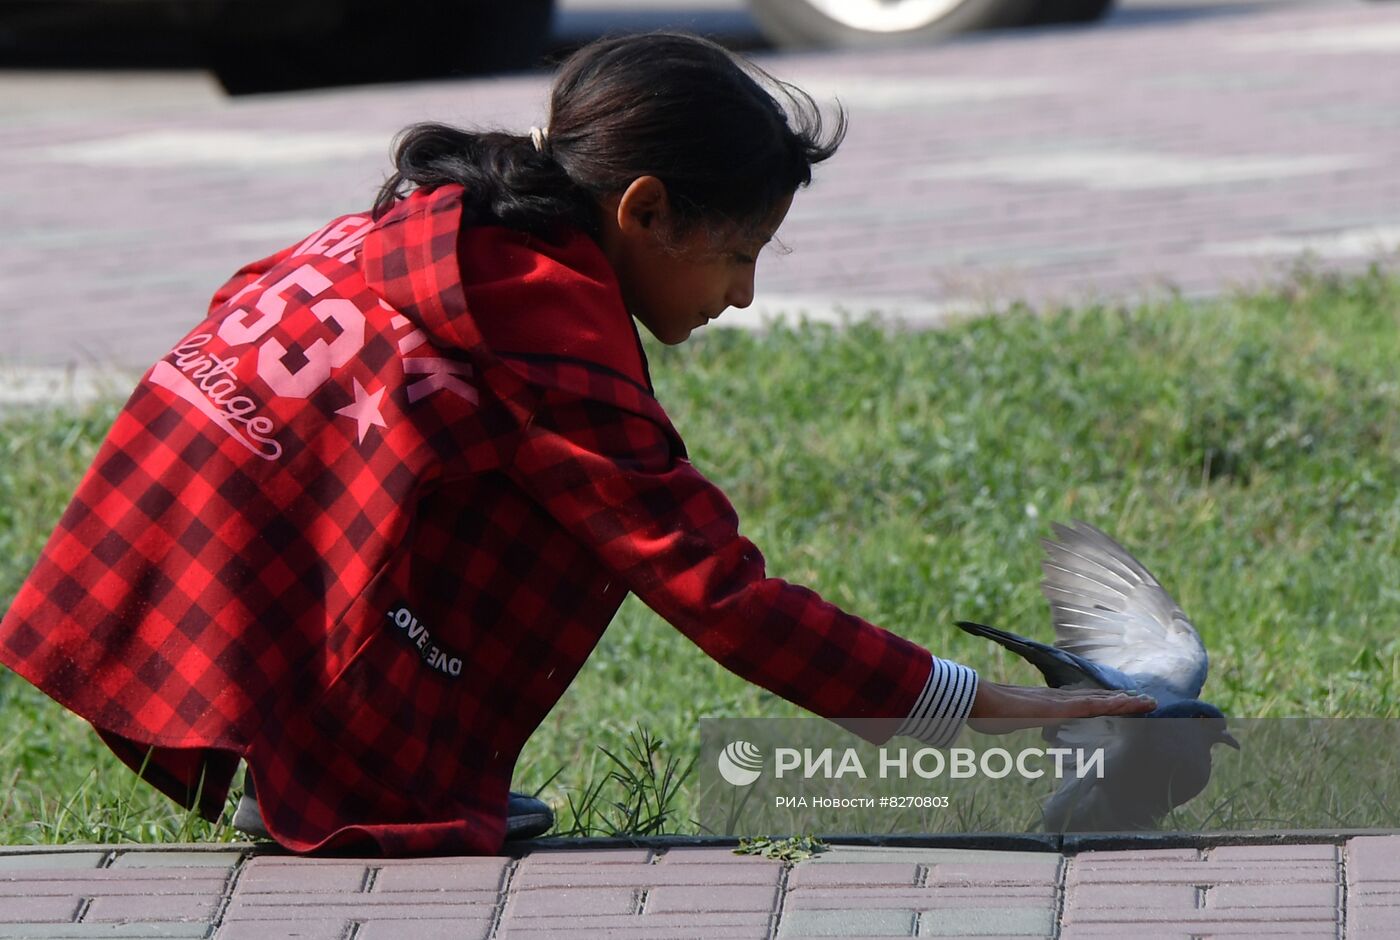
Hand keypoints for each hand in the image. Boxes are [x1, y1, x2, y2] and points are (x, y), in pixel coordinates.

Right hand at [966, 680, 1155, 734]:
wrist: (977, 700)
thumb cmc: (984, 711)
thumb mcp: (999, 720)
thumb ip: (1003, 719)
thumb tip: (988, 723)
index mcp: (1047, 704)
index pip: (1082, 702)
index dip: (1103, 702)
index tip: (1121, 701)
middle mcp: (1058, 700)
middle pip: (1097, 699)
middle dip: (1122, 700)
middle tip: (1147, 700)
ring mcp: (1060, 702)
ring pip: (1100, 701)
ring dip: (1125, 702)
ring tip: (1148, 702)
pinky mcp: (1060, 707)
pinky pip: (1093, 706)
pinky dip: (1113, 705)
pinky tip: (1129, 704)